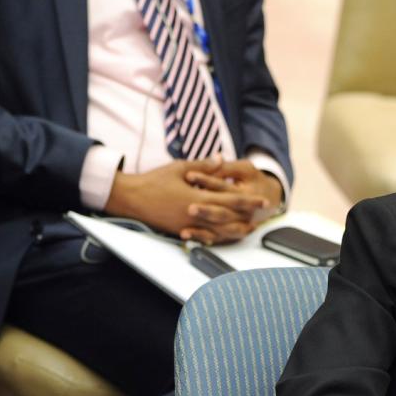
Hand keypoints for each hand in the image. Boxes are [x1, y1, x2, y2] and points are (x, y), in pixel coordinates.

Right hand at [104, 160, 271, 242]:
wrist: (131, 198)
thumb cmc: (154, 181)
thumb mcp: (180, 168)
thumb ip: (204, 166)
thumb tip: (222, 159)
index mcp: (198, 198)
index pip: (230, 200)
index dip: (249, 201)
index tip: (263, 200)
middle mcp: (196, 215)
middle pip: (229, 218)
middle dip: (248, 216)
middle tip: (263, 215)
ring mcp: (188, 225)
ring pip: (219, 231)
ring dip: (236, 229)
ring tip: (249, 227)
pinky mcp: (180, 231)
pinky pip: (205, 236)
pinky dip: (218, 236)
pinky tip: (226, 235)